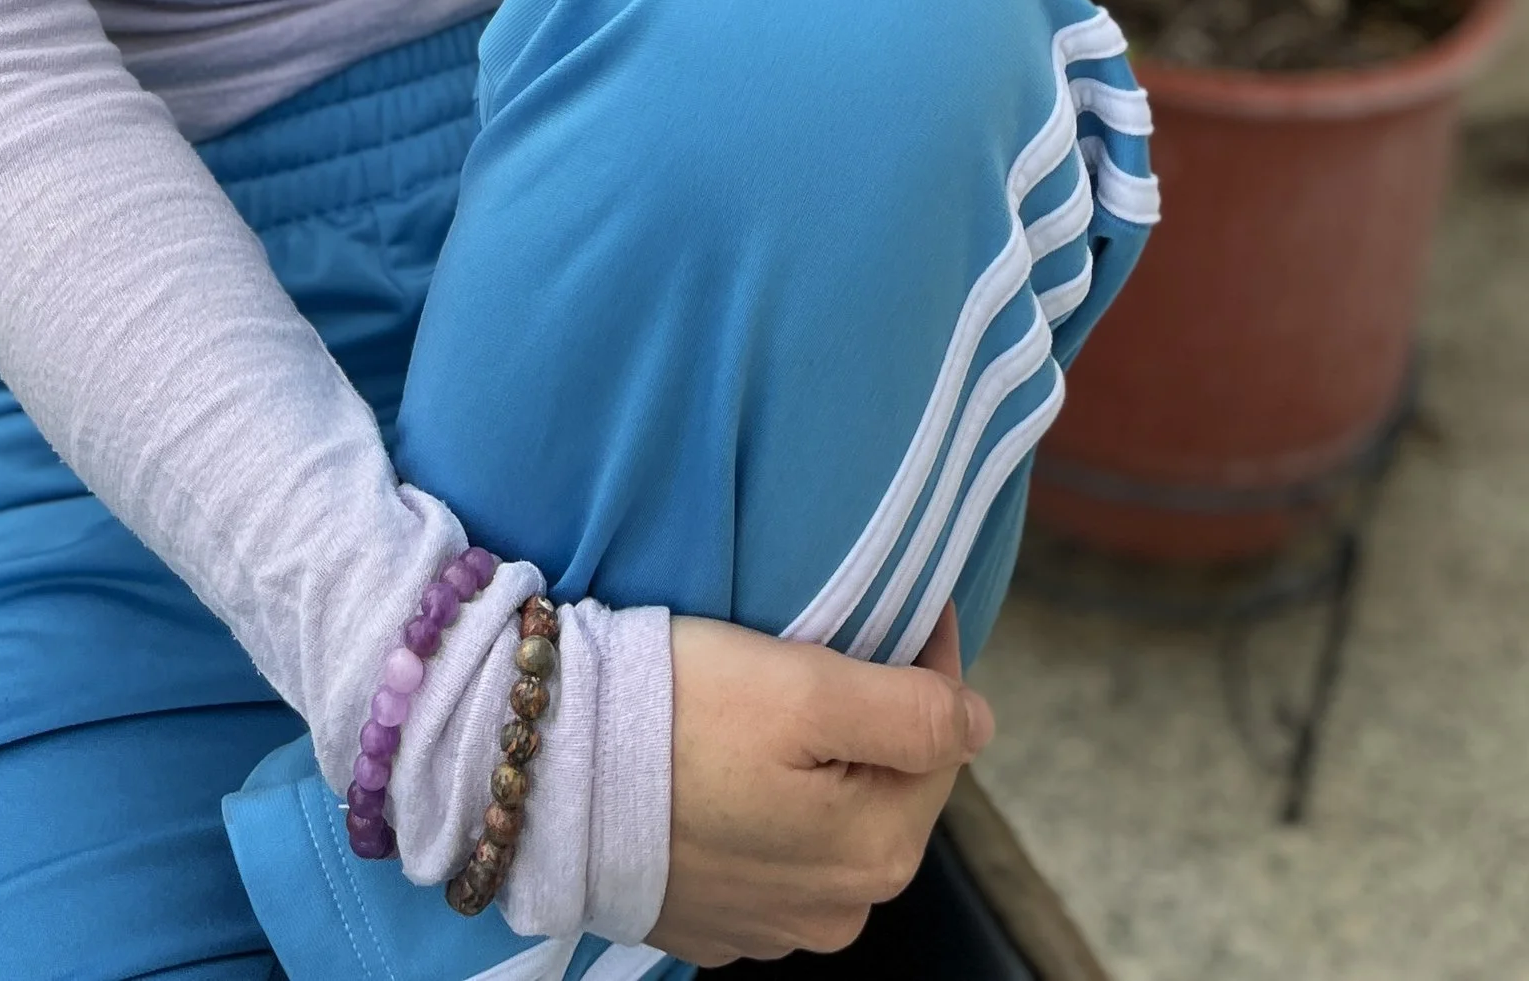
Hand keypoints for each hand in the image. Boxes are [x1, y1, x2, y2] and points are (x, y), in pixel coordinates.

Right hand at [647, 605, 991, 965]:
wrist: (547, 771)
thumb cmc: (676, 715)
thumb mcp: (804, 691)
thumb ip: (911, 711)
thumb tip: (980, 721)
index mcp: (877, 853)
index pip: (941, 741)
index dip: (926, 663)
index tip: (902, 603)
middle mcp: (838, 910)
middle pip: (888, 789)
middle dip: (872, 720)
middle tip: (823, 651)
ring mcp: (773, 926)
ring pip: (829, 823)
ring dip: (819, 769)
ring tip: (769, 708)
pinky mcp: (714, 920)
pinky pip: (768, 853)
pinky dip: (763, 806)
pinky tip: (725, 766)